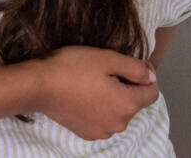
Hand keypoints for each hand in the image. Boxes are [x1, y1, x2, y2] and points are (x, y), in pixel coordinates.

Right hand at [34, 46, 158, 139]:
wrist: (38, 86)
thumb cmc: (71, 68)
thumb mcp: (106, 58)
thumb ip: (134, 68)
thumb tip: (151, 76)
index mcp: (127, 103)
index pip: (152, 92)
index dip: (145, 76)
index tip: (131, 65)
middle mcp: (119, 123)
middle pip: (134, 102)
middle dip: (126, 87)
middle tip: (104, 71)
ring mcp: (103, 131)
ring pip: (118, 112)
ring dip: (112, 99)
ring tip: (91, 84)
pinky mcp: (87, 133)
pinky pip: (103, 120)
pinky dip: (98, 109)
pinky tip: (83, 97)